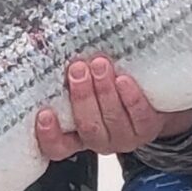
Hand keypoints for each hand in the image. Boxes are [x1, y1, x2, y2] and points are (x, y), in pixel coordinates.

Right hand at [35, 56, 191, 161]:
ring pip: (112, 120)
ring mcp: (125, 138)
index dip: (48, 135)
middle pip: (88, 127)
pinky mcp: (148, 129)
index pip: (57, 147)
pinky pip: (139, 116)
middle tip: (77, 69)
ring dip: (104, 91)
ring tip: (100, 65)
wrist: (149, 97)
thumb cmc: (107, 88)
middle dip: (82, 97)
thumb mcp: (83, 85)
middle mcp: (99, 141)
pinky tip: (124, 79)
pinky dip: (130, 97)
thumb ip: (66, 77)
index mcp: (76, 136)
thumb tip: (42, 43)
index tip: (44, 113)